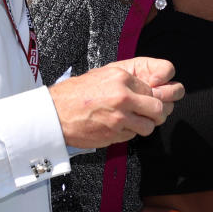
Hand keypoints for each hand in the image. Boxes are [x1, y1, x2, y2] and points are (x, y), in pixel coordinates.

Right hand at [49, 57, 183, 148]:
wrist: (55, 113)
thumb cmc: (75, 94)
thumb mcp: (102, 75)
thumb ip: (125, 81)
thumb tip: (146, 89)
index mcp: (121, 79)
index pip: (151, 90)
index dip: (150, 96)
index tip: (145, 99)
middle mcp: (123, 98)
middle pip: (157, 108)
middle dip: (155, 112)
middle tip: (148, 113)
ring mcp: (120, 118)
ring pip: (149, 126)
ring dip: (144, 125)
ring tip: (132, 121)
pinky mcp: (114, 134)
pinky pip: (132, 136)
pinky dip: (128, 133)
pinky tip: (117, 127)